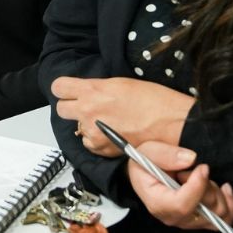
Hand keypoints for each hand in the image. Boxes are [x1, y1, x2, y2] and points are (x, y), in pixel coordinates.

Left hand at [52, 76, 194, 156]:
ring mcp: (93, 133)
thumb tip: (90, 92)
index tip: (70, 90)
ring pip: (77, 129)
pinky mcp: (102, 150)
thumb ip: (100, 88)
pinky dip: (98, 141)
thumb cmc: (155, 101)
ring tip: (107, 123)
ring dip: (87, 126)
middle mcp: (88, 112)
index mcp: (93, 90)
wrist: (173, 125)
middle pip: (61, 109)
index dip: (64, 89)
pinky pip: (90, 144)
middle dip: (72, 108)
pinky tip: (113, 135)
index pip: (59, 87)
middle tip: (87, 107)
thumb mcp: (122, 83)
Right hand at [126, 140, 232, 230]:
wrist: (146, 172)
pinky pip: (225, 218)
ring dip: (216, 191)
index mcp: (157, 203)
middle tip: (193, 170)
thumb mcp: (149, 151)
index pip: (182, 205)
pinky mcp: (201, 220)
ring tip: (200, 177)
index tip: (203, 168)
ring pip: (218, 213)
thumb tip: (190, 159)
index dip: (198, 187)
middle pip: (204, 210)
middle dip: (207, 185)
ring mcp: (189, 222)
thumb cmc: (147, 163)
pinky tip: (223, 188)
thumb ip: (167, 154)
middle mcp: (173, 218)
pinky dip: (229, 202)